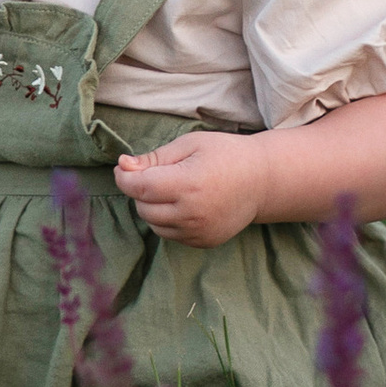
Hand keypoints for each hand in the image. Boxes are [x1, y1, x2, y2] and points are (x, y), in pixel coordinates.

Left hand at [114, 131, 268, 245]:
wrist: (262, 180)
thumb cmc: (225, 154)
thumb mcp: (190, 144)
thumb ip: (155, 158)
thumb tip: (124, 166)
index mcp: (188, 184)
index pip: (140, 187)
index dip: (124, 177)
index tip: (123, 167)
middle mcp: (193, 213)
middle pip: (143, 207)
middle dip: (140, 190)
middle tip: (155, 174)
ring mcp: (199, 232)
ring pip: (154, 224)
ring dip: (152, 207)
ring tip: (171, 189)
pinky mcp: (204, 242)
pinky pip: (170, 235)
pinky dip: (167, 221)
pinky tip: (183, 204)